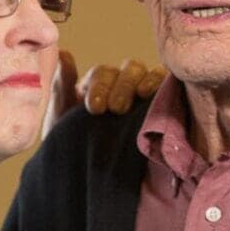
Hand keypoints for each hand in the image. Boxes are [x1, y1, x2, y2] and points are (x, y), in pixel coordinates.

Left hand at [41, 52, 165, 136]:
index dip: (100, 86)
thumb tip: (63, 53)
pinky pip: (167, 88)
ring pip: (149, 74)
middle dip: (123, 85)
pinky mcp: (162, 108)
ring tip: (141, 96)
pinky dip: (163, 86)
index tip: (94, 108)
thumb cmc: (72, 145)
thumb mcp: (62, 118)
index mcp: (99, 84)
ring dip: (145, 82)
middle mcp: (123, 85)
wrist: (86, 177)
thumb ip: (62, 87)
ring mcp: (144, 95)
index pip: (104, 73)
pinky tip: (157, 97)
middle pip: (129, 70)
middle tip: (116, 108)